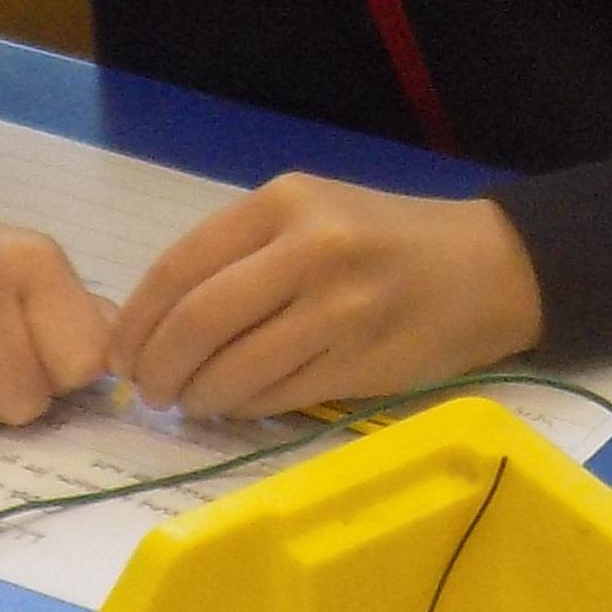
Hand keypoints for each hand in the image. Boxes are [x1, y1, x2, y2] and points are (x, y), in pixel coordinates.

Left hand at [109, 177, 545, 421]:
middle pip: (198, 323)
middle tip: (150, 390)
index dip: (138, 321)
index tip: (122, 353)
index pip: (180, 267)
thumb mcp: (312, 215)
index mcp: (285, 203)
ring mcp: (341, 308)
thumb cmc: (385, 240)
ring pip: (235, 368)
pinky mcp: (365, 360)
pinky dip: (244, 408)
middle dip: (159, 368)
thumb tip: (152, 325)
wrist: (488, 268)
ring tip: (192, 403)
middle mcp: (311, 250)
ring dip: (199, 397)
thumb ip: (239, 254)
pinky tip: (237, 405)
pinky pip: (279, 395)